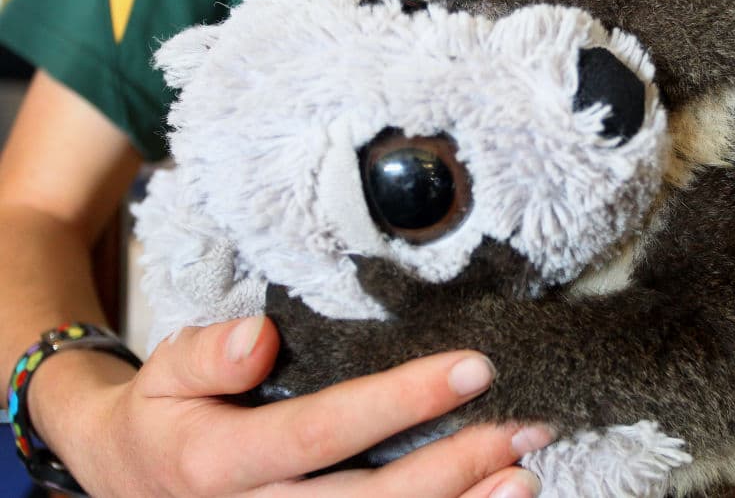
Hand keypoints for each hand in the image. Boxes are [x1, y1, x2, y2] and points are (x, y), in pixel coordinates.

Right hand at [28, 317, 550, 496]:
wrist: (131, 479)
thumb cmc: (163, 416)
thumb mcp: (165, 372)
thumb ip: (207, 353)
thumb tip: (258, 336)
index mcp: (217, 462)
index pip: (320, 432)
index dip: (398, 403)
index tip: (468, 368)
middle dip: (451, 467)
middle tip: (519, 429)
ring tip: (521, 476)